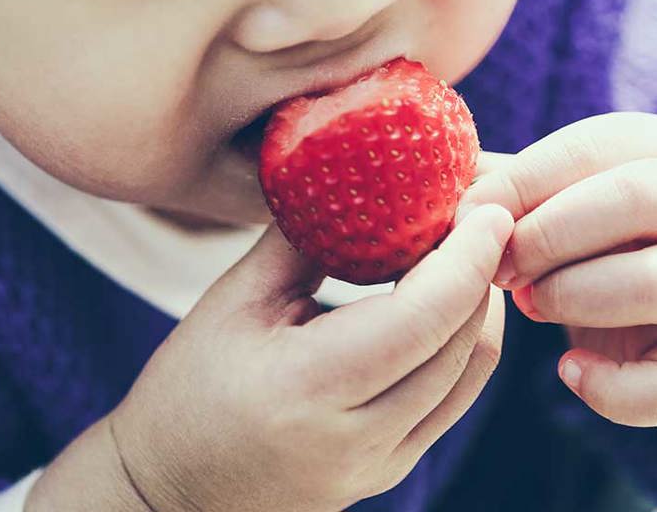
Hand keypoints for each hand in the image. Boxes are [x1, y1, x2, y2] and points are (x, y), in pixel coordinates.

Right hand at [30, 206, 512, 511]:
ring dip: (480, 305)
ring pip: (470, 374)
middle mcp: (358, 438)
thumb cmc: (187, 389)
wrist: (169, 493)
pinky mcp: (391, 471)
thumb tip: (363, 175)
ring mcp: (381, 464)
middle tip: (478, 210)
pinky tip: (447, 300)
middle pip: (461, 343)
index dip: (468, 257)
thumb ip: (305, 238)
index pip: (423, 318)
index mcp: (309, 388)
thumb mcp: (234, 302)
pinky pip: (453, 399)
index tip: (487, 206)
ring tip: (467, 249)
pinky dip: (463, 342)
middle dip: (482, 270)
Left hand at [461, 113, 656, 427]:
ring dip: (575, 296)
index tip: (468, 216)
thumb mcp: (548, 193)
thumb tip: (435, 189)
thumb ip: (501, 185)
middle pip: (634, 200)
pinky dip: (613, 389)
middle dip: (549, 235)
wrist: (650, 300)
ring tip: (529, 305)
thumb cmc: (580, 230)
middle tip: (498, 266)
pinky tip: (566, 371)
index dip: (521, 184)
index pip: (590, 148)